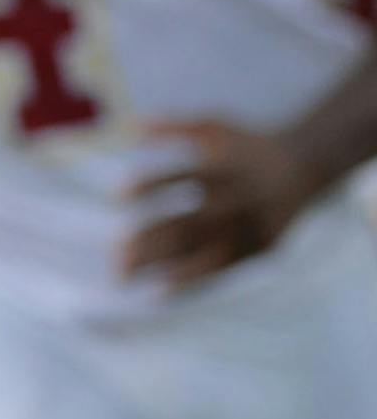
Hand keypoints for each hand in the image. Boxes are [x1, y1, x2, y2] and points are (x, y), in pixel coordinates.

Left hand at [120, 118, 323, 288]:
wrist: (304, 166)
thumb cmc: (245, 147)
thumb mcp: (215, 126)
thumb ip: (176, 126)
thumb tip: (132, 126)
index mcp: (225, 167)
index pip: (183, 175)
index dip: (150, 185)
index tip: (115, 197)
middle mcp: (237, 199)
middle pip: (189, 222)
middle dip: (149, 239)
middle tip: (114, 255)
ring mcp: (249, 226)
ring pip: (202, 249)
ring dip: (161, 263)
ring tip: (123, 275)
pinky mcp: (260, 247)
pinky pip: (222, 268)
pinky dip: (191, 281)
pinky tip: (159, 292)